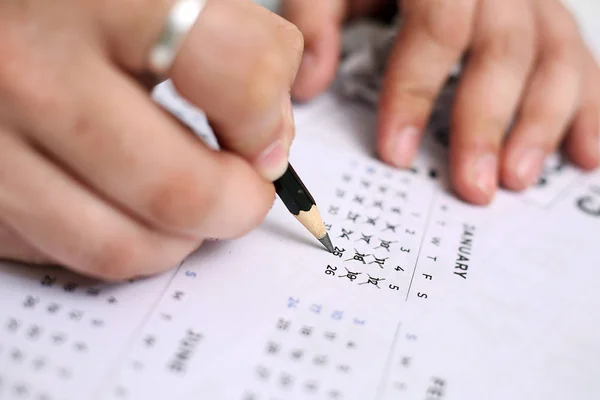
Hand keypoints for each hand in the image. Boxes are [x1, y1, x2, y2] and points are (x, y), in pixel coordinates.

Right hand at [0, 0, 302, 279]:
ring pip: (121, 247)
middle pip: (179, 191)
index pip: (236, 77)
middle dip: (239, 204)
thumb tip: (271, 144)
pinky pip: (62, 253)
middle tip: (246, 188)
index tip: (266, 135)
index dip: (268, 118)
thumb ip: (238, 44)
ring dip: (180, 238)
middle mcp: (32, 73)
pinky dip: (114, 237)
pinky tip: (119, 197)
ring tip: (187, 199)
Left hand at [283, 0, 599, 203]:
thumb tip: (308, 84)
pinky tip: (583, 155)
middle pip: (505, 49)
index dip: (416, 92)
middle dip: (485, 124)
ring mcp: (532, 0)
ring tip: (516, 179)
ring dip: (541, 125)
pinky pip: (582, 63)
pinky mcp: (551, 22)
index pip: (439, 26)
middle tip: (471, 186)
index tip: (395, 152)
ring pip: (555, 57)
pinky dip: (589, 112)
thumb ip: (316, 19)